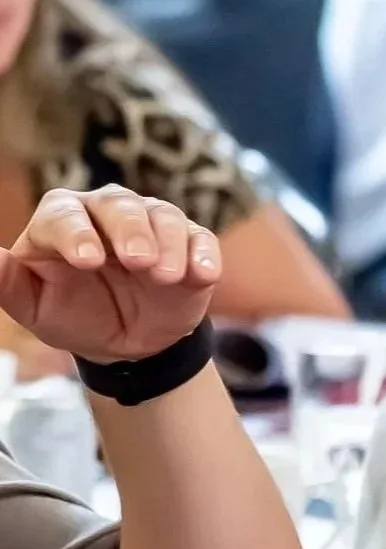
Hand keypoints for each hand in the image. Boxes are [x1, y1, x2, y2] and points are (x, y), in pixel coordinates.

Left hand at [0, 189, 220, 364]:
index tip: (87, 261)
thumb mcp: (34, 306)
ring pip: (162, 216)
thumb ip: (6, 281)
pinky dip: (203, 255)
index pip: (64, 213)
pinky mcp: (190, 244)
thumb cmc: (73, 314)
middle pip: (118, 205)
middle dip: (129, 231)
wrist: (126, 343)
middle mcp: (108, 213)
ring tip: (166, 276)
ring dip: (168, 243)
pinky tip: (203, 273)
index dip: (76, 233)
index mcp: (63, 221)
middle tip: (138, 262)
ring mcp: (153, 225)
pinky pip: (200, 239)